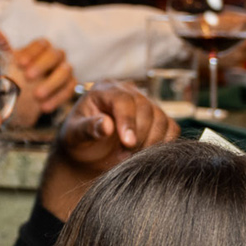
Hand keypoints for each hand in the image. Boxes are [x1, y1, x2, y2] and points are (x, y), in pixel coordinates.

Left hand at [3, 37, 74, 122]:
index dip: (32, 52)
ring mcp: (64, 71)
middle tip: (28, 77)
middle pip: (55, 55)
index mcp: (41, 48)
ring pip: (65, 72)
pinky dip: (57, 98)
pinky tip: (44, 107)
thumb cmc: (15, 74)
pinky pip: (69, 90)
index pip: (41, 44)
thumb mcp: (7, 62)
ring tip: (37, 95)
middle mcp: (55, 57)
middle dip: (42, 66)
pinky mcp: (69, 86)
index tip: (20, 64)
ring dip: (52, 84)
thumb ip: (3, 47)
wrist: (22, 97)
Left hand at [39, 81, 175, 219]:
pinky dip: (163, 143)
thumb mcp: (74, 135)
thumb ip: (87, 128)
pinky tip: (145, 153)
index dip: (128, 121)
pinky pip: (171, 128)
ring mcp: (145, 103)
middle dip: (138, 136)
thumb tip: (107, 125)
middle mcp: (128, 91)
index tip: (128, 143)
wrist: (88, 149)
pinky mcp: (158, 118)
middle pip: (145, 108)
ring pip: (161, 119)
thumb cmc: (78, 139)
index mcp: (104, 90)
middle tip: (123, 155)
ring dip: (150, 142)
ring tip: (129, 156)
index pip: (123, 100)